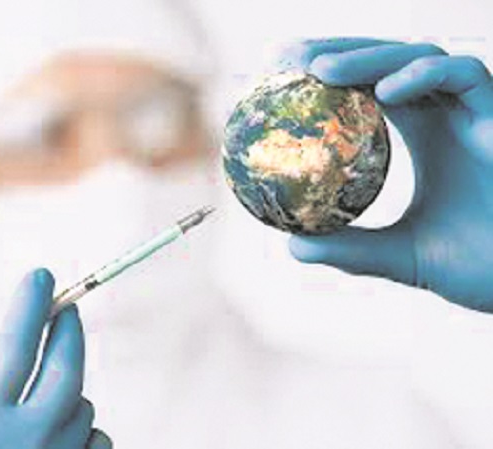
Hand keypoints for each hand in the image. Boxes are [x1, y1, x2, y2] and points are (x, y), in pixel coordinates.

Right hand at [0, 268, 111, 448]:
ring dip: (66, 392)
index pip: (13, 346)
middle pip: (67, 364)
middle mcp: (28, 442)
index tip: (41, 276)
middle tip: (63, 311)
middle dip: (67, 330)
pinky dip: (81, 433)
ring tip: (36, 405)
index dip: (29, 305)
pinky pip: (97, 439)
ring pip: (82, 402)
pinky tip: (54, 444)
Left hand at [281, 38, 492, 311]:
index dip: (325, 77)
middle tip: (285, 59)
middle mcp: (446, 114)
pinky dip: (424, 75)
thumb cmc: (480, 265)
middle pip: (386, 62)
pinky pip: (466, 76)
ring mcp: (476, 109)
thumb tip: (293, 246)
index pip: (367, 89)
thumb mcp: (402, 255)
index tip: (278, 78)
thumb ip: (352, 248)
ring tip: (319, 71)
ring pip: (419, 57)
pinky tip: (383, 92)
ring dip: (369, 57)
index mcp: (423, 133)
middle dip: (337, 52)